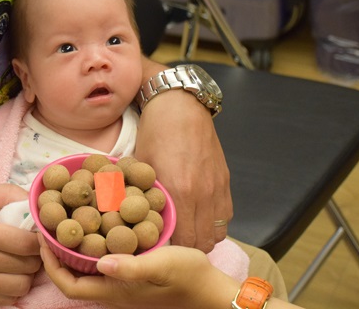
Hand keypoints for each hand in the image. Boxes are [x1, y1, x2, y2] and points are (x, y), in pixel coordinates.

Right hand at [0, 184, 41, 304]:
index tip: (38, 233)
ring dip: (27, 274)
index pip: (26, 244)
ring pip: (21, 286)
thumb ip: (8, 193)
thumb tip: (35, 202)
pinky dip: (14, 288)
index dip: (40, 238)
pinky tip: (8, 273)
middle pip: (27, 266)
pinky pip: (7, 300)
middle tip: (31, 246)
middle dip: (36, 254)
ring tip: (20, 261)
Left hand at [39, 235, 236, 308]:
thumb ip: (131, 266)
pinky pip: (100, 262)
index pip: (68, 284)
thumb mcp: (161, 266)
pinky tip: (96, 226)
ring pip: (85, 270)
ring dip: (72, 249)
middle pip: (72, 277)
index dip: (49, 264)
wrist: (211, 289)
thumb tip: (99, 262)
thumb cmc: (187, 277)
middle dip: (55, 254)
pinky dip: (91, 245)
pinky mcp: (131, 274)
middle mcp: (112, 290)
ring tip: (66, 222)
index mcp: (113, 291)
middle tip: (50, 225)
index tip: (41, 237)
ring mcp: (121, 283)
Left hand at [134, 88, 231, 251]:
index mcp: (180, 191)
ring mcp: (218, 188)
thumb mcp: (140, 165)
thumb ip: (140, 194)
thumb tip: (132, 217)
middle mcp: (204, 194)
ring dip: (204, 237)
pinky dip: (214, 222)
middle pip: (204, 242)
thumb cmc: (155, 133)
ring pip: (218, 232)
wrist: (180, 106)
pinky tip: (199, 215)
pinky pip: (226, 214)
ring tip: (186, 233)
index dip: (172, 251)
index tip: (159, 248)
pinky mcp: (225, 180)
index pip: (184, 242)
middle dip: (188, 250)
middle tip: (171, 246)